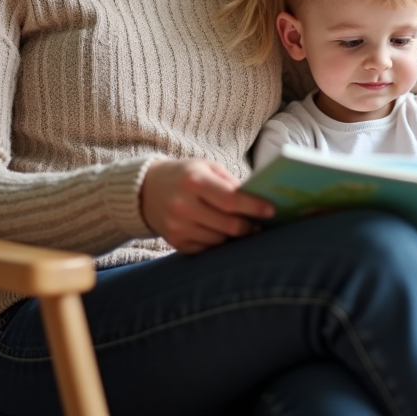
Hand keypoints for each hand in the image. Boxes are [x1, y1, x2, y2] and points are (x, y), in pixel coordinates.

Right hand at [140, 158, 274, 252]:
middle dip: (249, 226)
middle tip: (258, 224)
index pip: (231, 200)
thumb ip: (230, 183)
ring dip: (233, 236)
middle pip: (228, 225)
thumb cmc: (184, 175)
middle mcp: (183, 205)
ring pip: (219, 240)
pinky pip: (206, 249)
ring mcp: (177, 226)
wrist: (145, 189)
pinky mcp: (174, 242)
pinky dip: (217, 242)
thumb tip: (257, 200)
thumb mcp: (206, 167)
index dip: (254, 207)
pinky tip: (220, 233)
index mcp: (193, 181)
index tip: (271, 210)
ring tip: (240, 227)